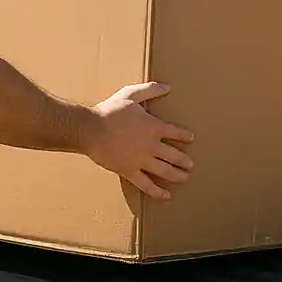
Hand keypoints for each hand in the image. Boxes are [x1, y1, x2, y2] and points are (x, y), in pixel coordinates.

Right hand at [85, 82, 194, 199]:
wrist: (91, 129)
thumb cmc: (110, 111)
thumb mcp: (130, 94)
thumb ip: (150, 90)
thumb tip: (168, 86)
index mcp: (152, 127)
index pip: (175, 132)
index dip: (184, 136)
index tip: (191, 139)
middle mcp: (151, 145)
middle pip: (174, 155)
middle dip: (184, 161)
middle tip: (190, 165)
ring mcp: (141, 160)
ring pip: (165, 171)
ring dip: (177, 175)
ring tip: (185, 178)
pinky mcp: (129, 171)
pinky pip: (146, 184)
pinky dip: (157, 191)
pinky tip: (166, 195)